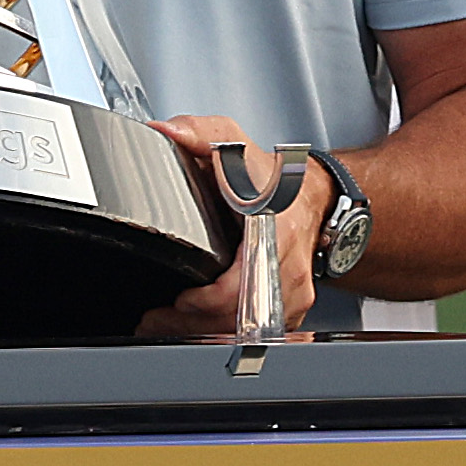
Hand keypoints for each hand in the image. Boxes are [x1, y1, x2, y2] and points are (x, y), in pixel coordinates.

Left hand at [144, 114, 325, 341]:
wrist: (311, 195)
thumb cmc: (271, 175)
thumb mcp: (233, 143)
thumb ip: (198, 132)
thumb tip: (167, 132)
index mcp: (274, 230)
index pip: (242, 284)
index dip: (206, 301)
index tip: (177, 300)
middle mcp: (286, 267)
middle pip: (240, 316)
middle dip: (192, 323)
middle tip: (155, 320)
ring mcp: (292, 291)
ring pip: (247, 329)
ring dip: (204, 331)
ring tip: (165, 325)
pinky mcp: (290, 307)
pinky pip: (257, 331)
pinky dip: (224, 332)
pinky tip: (196, 326)